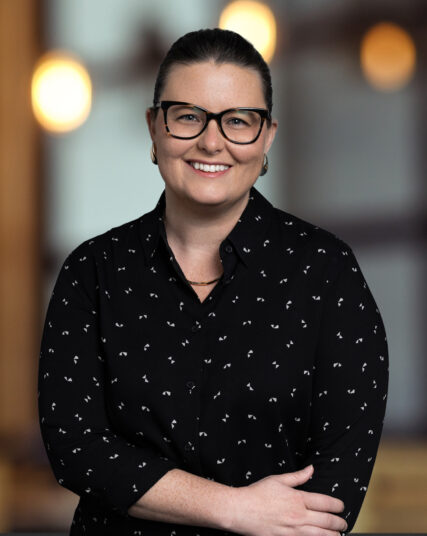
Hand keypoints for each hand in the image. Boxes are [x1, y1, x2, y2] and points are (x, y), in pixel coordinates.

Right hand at [228, 465, 347, 535]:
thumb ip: (298, 476)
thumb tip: (311, 469)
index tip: (341, 506)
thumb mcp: (278, 479)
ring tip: (338, 534)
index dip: (337, 505)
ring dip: (333, 535)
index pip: (325, 502)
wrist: (241, 510)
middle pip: (327, 521)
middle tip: (344, 522)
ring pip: (321, 535)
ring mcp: (293, 531)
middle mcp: (298, 516)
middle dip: (339, 522)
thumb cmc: (257, 494)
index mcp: (297, 499)